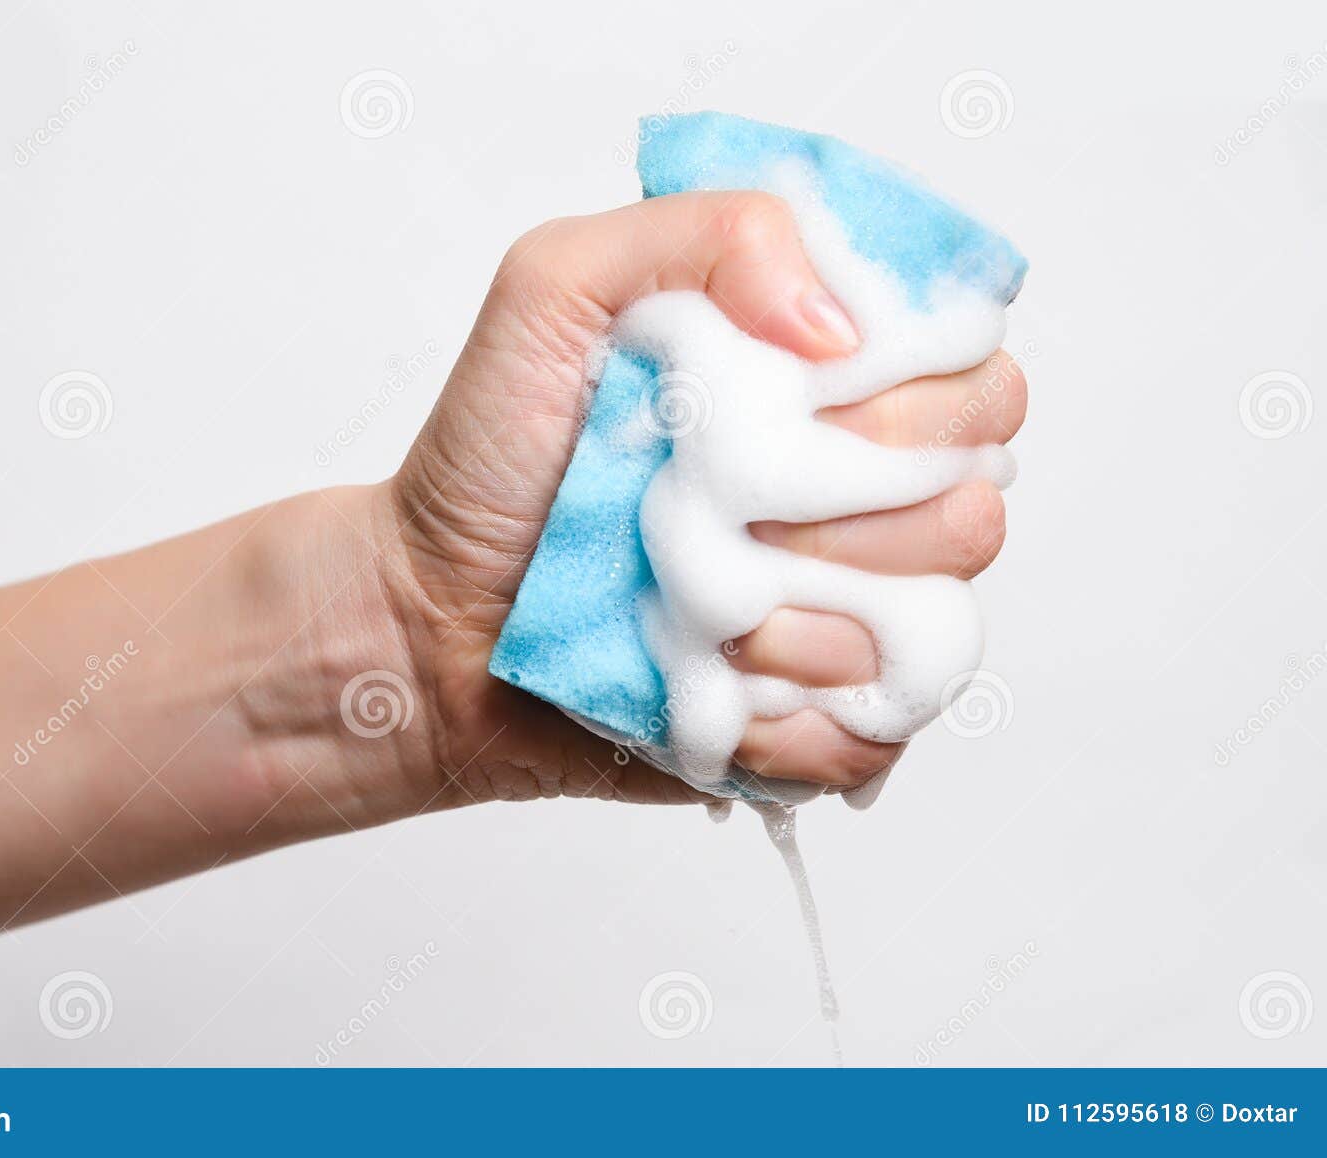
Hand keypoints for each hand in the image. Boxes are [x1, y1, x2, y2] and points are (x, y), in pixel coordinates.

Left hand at [381, 191, 1026, 805]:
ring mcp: (838, 618)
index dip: (916, 396)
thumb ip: (709, 233)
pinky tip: (712, 681)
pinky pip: (874, 737)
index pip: (974, 381)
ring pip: (933, 625)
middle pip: (973, 507)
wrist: (429, 615)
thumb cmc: (492, 456)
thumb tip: (840, 326)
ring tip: (701, 603)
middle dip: (856, 510)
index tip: (809, 401)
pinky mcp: (806, 722)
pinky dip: (793, 719)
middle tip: (738, 507)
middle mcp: (853, 505)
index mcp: (826, 394)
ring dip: (810, 616)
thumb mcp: (560, 287)